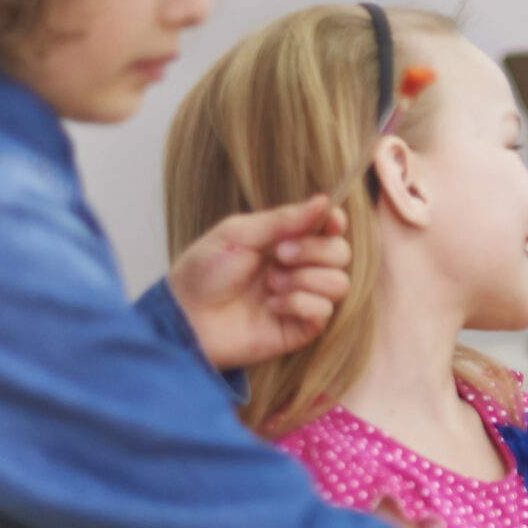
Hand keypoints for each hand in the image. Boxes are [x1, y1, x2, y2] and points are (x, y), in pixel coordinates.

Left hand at [167, 194, 352, 370]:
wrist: (187, 315)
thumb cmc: (205, 271)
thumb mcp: (239, 233)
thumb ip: (283, 218)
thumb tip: (324, 200)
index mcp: (287, 242)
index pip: (330, 230)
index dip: (336, 223)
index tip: (330, 221)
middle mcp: (300, 270)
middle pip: (341, 254)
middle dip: (314, 251)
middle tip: (279, 255)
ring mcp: (303, 299)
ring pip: (339, 283)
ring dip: (305, 279)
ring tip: (271, 284)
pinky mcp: (302, 327)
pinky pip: (324, 311)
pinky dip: (298, 303)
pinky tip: (271, 306)